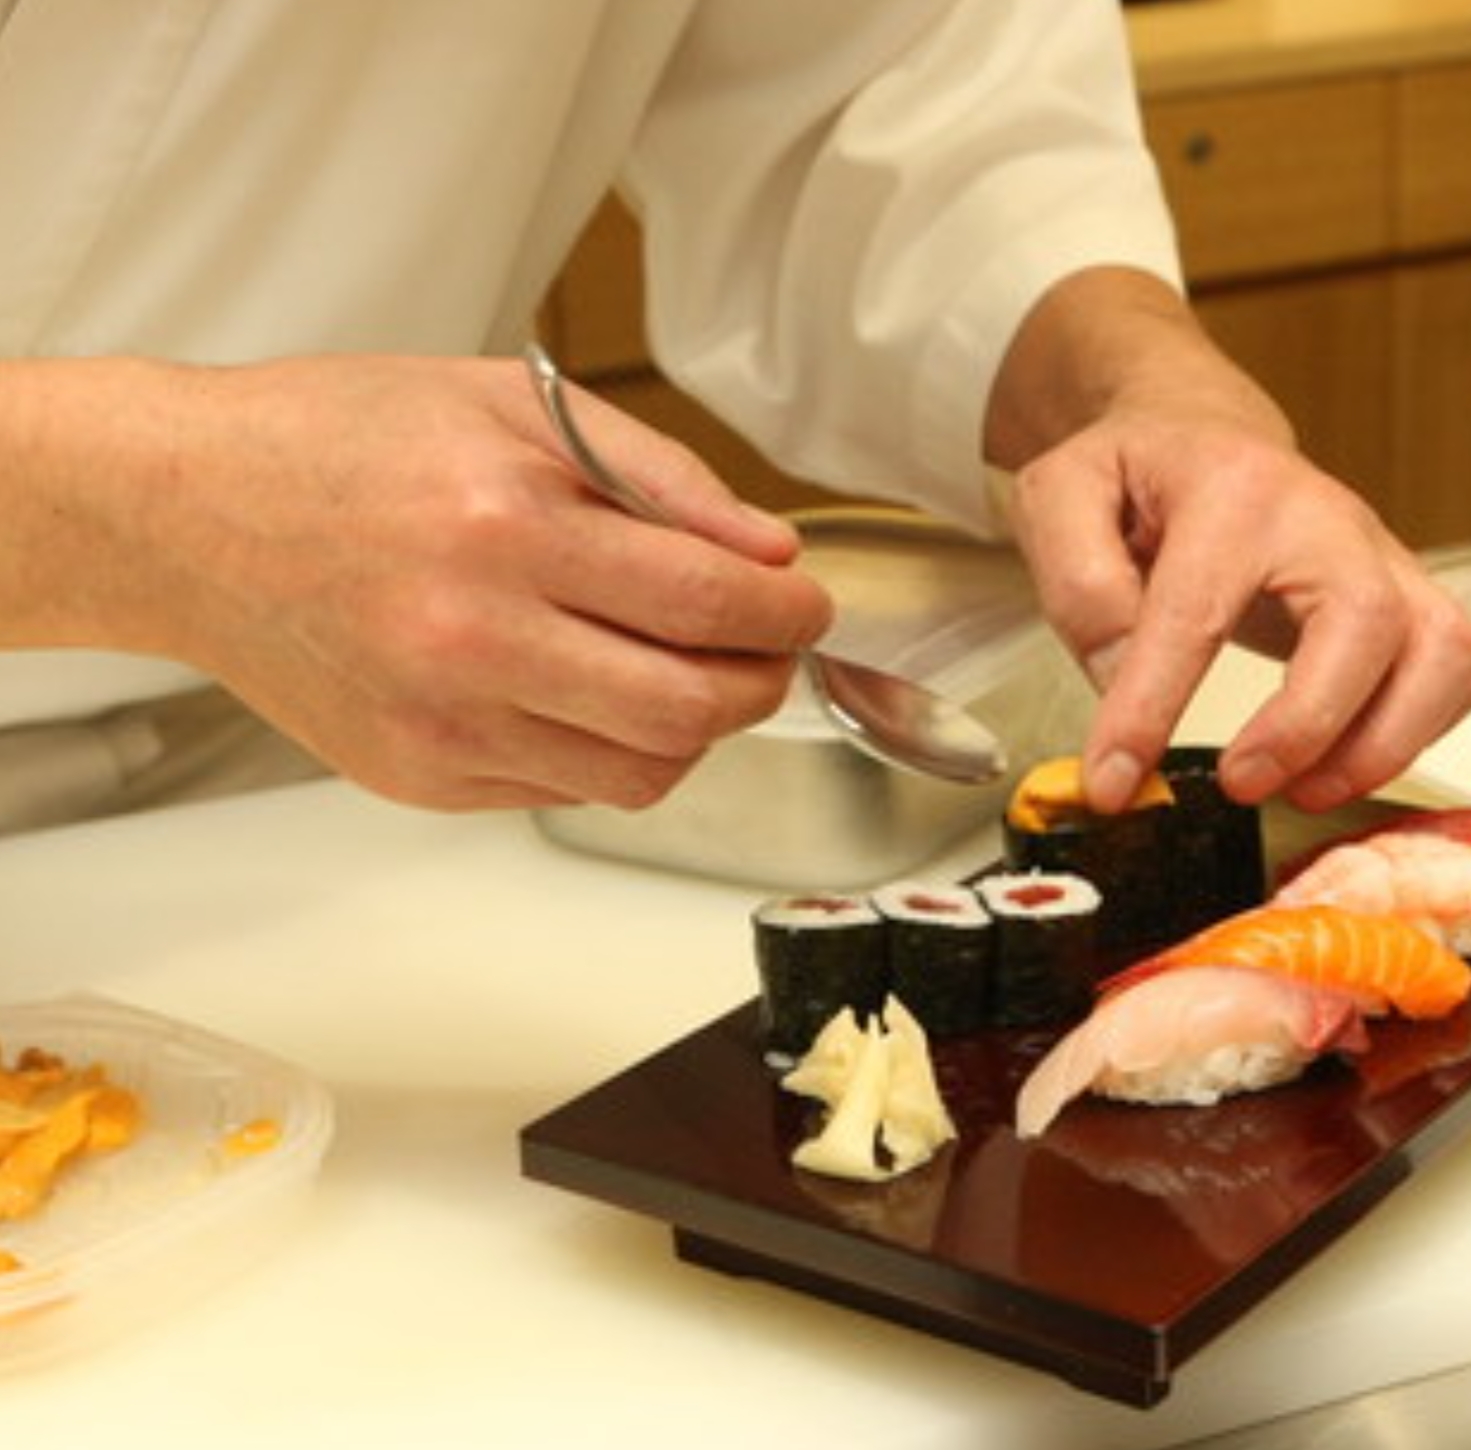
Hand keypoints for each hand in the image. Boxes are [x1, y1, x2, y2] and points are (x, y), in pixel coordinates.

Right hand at [1, 355, 832, 809]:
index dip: (790, 612)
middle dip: (763, 682)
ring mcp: (439, 724)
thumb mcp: (509, 401)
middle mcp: (470, 639)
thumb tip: (769, 553)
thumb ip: (658, 478)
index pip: (708, 601)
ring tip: (685, 666)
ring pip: (641, 772)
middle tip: (770, 648)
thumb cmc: (342, 439)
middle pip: (691, 710)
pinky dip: (613, 749)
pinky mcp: (417, 778)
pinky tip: (593, 688)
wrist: (183, 513)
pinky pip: (568, 790)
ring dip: (697, 728)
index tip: (806, 603)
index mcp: (502, 527)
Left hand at [986, 270, 1470, 813]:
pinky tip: (1345, 763)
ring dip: (1383, 742)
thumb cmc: (1138, 472)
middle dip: (1309, 722)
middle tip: (1241, 785)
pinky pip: (1457, 670)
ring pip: (1441, 649)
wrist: (1204, 433)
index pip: (1196, 610)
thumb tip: (1119, 680)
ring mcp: (1381, 555)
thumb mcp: (1062, 494)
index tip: (1114, 780)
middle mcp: (1324, 517)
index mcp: (1230, 487)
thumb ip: (1079, 583)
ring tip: (1303, 791)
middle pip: (1366, 618)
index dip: (1152, 708)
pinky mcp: (1410, 595)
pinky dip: (1418, 733)